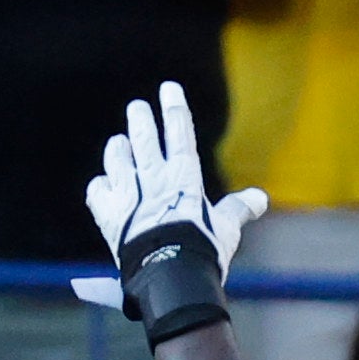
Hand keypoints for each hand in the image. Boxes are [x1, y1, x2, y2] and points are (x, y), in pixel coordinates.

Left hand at [76, 82, 264, 312]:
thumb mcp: (227, 229)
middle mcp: (153, 179)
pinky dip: (101, 186)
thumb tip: (260, 197)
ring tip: (118, 142)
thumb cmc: (203, 250)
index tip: (169, 88)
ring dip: (117, 149)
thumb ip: (239, 209)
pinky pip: (98, 191)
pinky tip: (104, 185)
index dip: (174, 109)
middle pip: (143, 140)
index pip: (179, 134)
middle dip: (140, 120)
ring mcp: (127, 194)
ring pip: (117, 160)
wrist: (169, 272)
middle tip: (137, 107)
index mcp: (184, 178)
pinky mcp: (108, 212)